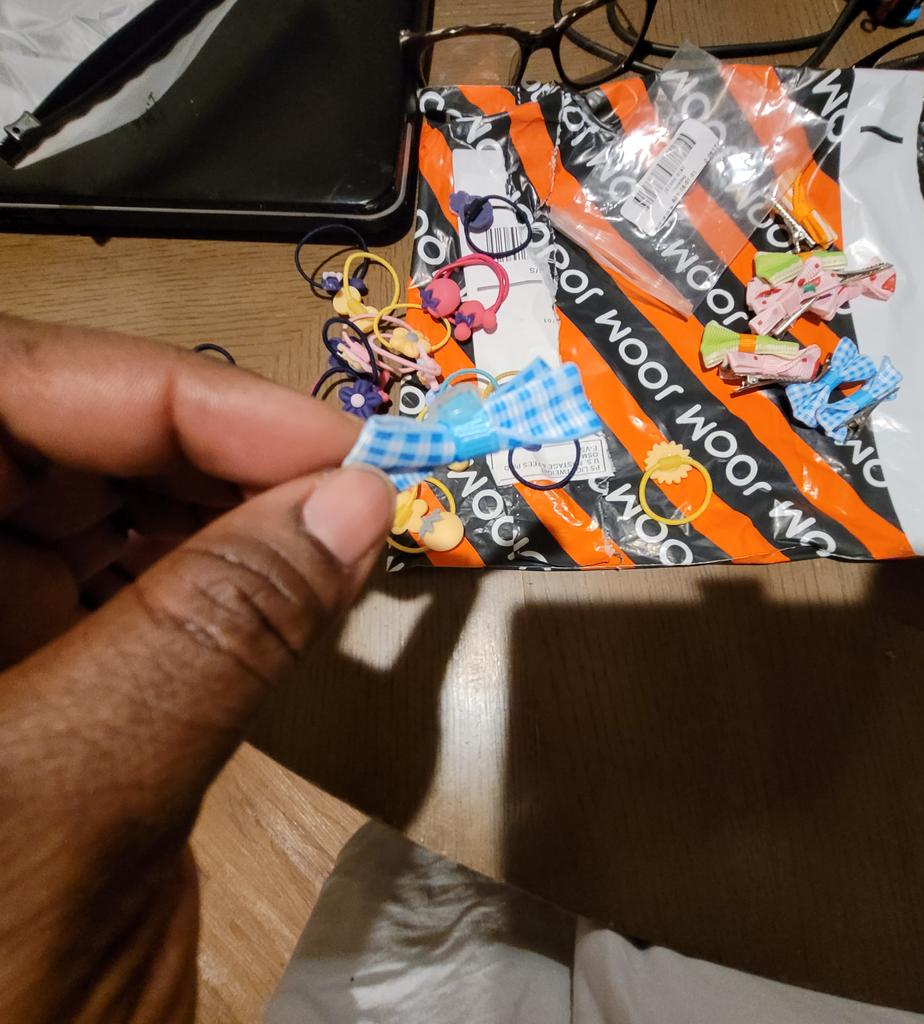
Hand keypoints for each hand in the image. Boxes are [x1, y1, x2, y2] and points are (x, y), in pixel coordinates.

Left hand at [0, 316, 394, 1022]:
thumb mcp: (66, 802)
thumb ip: (213, 633)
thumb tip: (354, 502)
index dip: (166, 391)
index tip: (321, 441)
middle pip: (51, 436)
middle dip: (209, 445)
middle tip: (345, 483)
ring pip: (98, 505)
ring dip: (226, 507)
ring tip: (333, 526)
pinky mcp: (31, 683)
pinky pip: (130, 588)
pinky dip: (222, 577)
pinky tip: (293, 584)